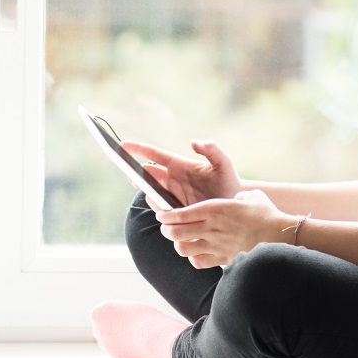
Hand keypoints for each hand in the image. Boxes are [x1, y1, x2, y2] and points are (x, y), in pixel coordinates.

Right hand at [123, 139, 245, 206]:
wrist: (235, 206)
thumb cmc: (229, 181)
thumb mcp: (224, 163)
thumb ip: (212, 150)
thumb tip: (194, 142)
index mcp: (179, 165)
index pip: (154, 155)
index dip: (138, 149)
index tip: (122, 145)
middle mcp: (172, 179)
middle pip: (146, 175)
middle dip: (135, 174)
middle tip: (132, 177)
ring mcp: (171, 195)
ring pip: (150, 194)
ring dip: (148, 194)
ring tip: (156, 198)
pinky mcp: (174, 211)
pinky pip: (160, 211)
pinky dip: (158, 211)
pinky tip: (166, 215)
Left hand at [156, 190, 293, 268]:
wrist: (280, 236)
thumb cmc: (266, 215)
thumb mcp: (251, 196)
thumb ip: (238, 196)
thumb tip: (238, 199)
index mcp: (214, 209)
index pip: (179, 214)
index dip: (166, 215)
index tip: (162, 215)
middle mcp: (211, 227)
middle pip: (175, 232)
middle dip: (167, 231)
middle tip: (168, 229)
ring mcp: (216, 245)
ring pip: (183, 248)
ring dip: (179, 245)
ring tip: (181, 241)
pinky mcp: (223, 259)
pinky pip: (198, 262)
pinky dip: (194, 258)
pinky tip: (197, 253)